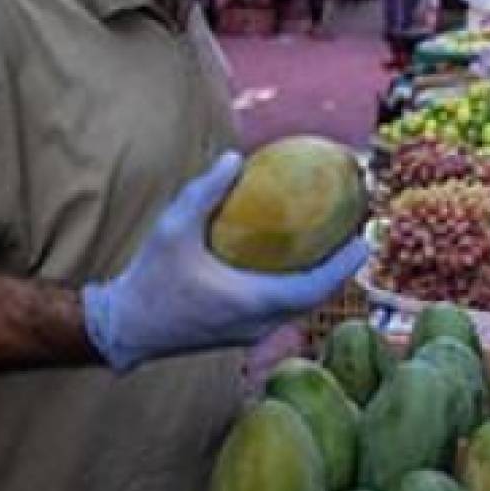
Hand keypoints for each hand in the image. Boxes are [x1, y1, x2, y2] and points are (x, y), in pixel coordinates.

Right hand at [81, 153, 368, 373]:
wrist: (124, 329)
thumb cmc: (150, 280)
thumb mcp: (172, 228)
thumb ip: (205, 192)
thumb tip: (235, 158)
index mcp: (253, 303)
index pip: (315, 289)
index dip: (344, 267)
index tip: (365, 242)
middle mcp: (259, 323)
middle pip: (315, 299)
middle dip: (339, 269)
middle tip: (357, 233)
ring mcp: (251, 332)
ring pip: (299, 306)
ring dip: (320, 279)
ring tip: (335, 244)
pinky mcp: (241, 332)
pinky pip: (282, 308)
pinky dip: (298, 286)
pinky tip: (297, 260)